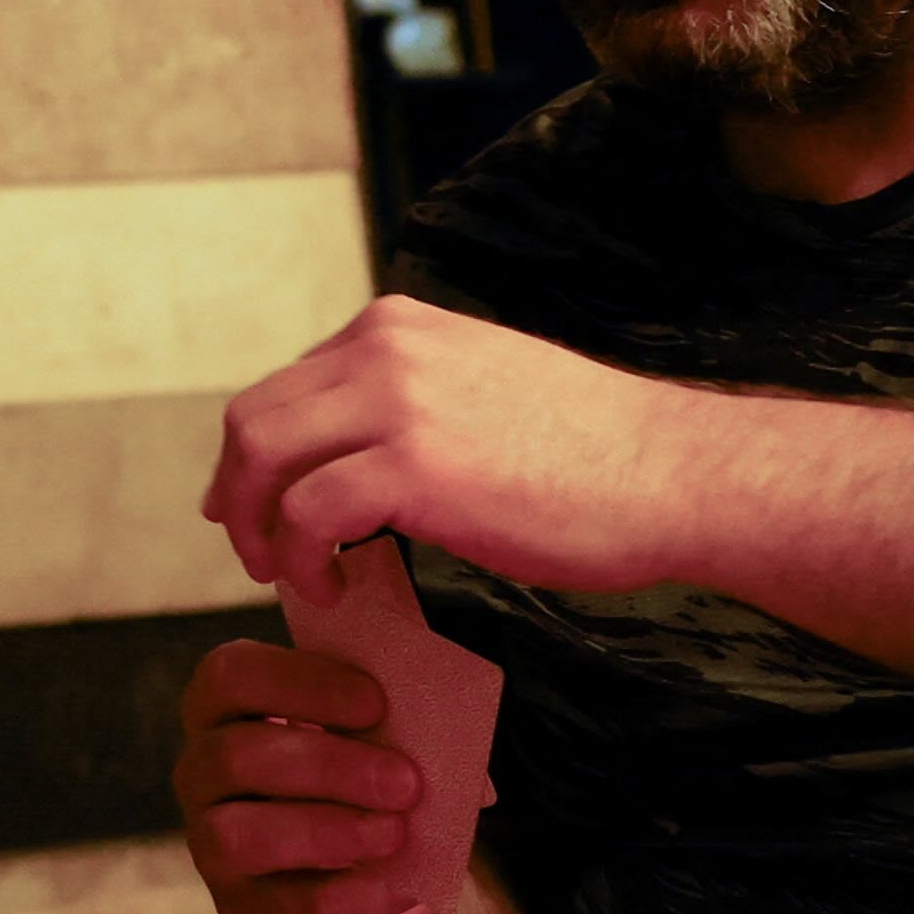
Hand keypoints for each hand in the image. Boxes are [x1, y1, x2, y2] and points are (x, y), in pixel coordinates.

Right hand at [171, 636, 441, 913]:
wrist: (366, 869)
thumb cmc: (362, 775)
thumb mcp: (368, 733)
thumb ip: (383, 717)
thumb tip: (423, 725)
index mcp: (224, 708)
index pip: (231, 677)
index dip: (300, 684)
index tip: (375, 702)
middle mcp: (200, 772)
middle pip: (235, 756)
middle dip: (328, 767)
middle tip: (406, 781)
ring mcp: (210, 844)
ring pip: (238, 835)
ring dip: (327, 832)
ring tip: (396, 833)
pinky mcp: (243, 909)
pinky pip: (287, 907)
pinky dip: (350, 896)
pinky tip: (396, 884)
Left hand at [206, 293, 741, 592]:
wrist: (674, 472)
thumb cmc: (594, 451)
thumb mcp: (479, 388)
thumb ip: (410, 401)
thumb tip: (351, 452)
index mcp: (397, 328)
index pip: (288, 386)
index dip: (259, 453)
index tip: (255, 501)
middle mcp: (385, 350)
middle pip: (254, 416)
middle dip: (239, 490)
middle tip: (255, 548)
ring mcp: (397, 402)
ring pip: (263, 455)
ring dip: (256, 524)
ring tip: (287, 573)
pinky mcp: (414, 465)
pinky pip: (308, 511)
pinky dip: (301, 555)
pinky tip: (331, 584)